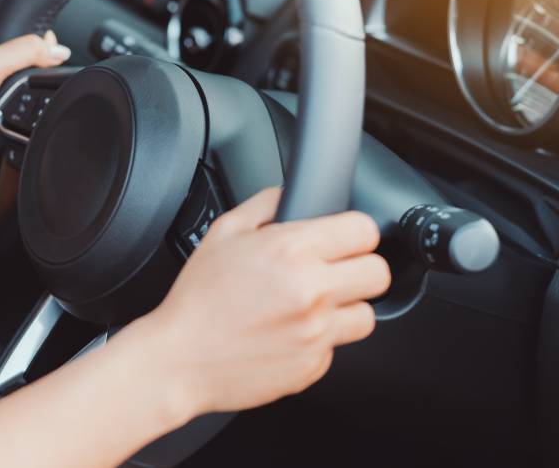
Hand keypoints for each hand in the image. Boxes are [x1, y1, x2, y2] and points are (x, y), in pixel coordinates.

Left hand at [0, 15, 69, 161]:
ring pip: (11, 72)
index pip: (18, 23)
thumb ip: (28, 52)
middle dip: (25, 66)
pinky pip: (2, 91)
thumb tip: (58, 50)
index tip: (40, 55)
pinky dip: (5, 99)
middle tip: (12, 79)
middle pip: (18, 49)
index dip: (34, 38)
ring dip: (14, 86)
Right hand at [131, 187, 389, 420]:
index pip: (364, 230)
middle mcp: (311, 291)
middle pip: (379, 273)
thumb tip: (290, 193)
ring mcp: (316, 333)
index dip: (355, 232)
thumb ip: (265, 204)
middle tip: (334, 271)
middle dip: (359, 268)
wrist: (179, 360)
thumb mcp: (223, 233)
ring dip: (345, 308)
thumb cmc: (197, 300)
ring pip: (367, 315)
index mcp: (291, 251)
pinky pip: (337, 348)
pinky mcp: (313, 366)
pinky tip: (288, 333)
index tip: (344, 239)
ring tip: (311, 306)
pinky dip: (319, 341)